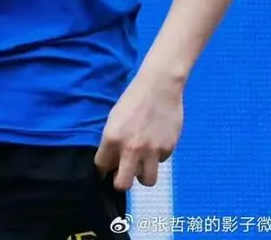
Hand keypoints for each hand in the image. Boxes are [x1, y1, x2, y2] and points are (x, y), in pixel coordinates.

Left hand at [94, 70, 183, 190]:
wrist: (159, 86)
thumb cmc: (133, 99)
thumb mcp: (115, 118)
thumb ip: (113, 142)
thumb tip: (112, 162)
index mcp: (112, 139)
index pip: (102, 167)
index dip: (104, 168)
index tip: (108, 167)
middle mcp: (131, 149)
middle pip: (122, 185)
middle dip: (121, 181)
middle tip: (124, 173)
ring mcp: (151, 151)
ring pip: (146, 181)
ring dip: (143, 173)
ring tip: (143, 161)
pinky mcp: (168, 149)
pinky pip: (160, 162)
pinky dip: (157, 156)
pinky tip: (157, 140)